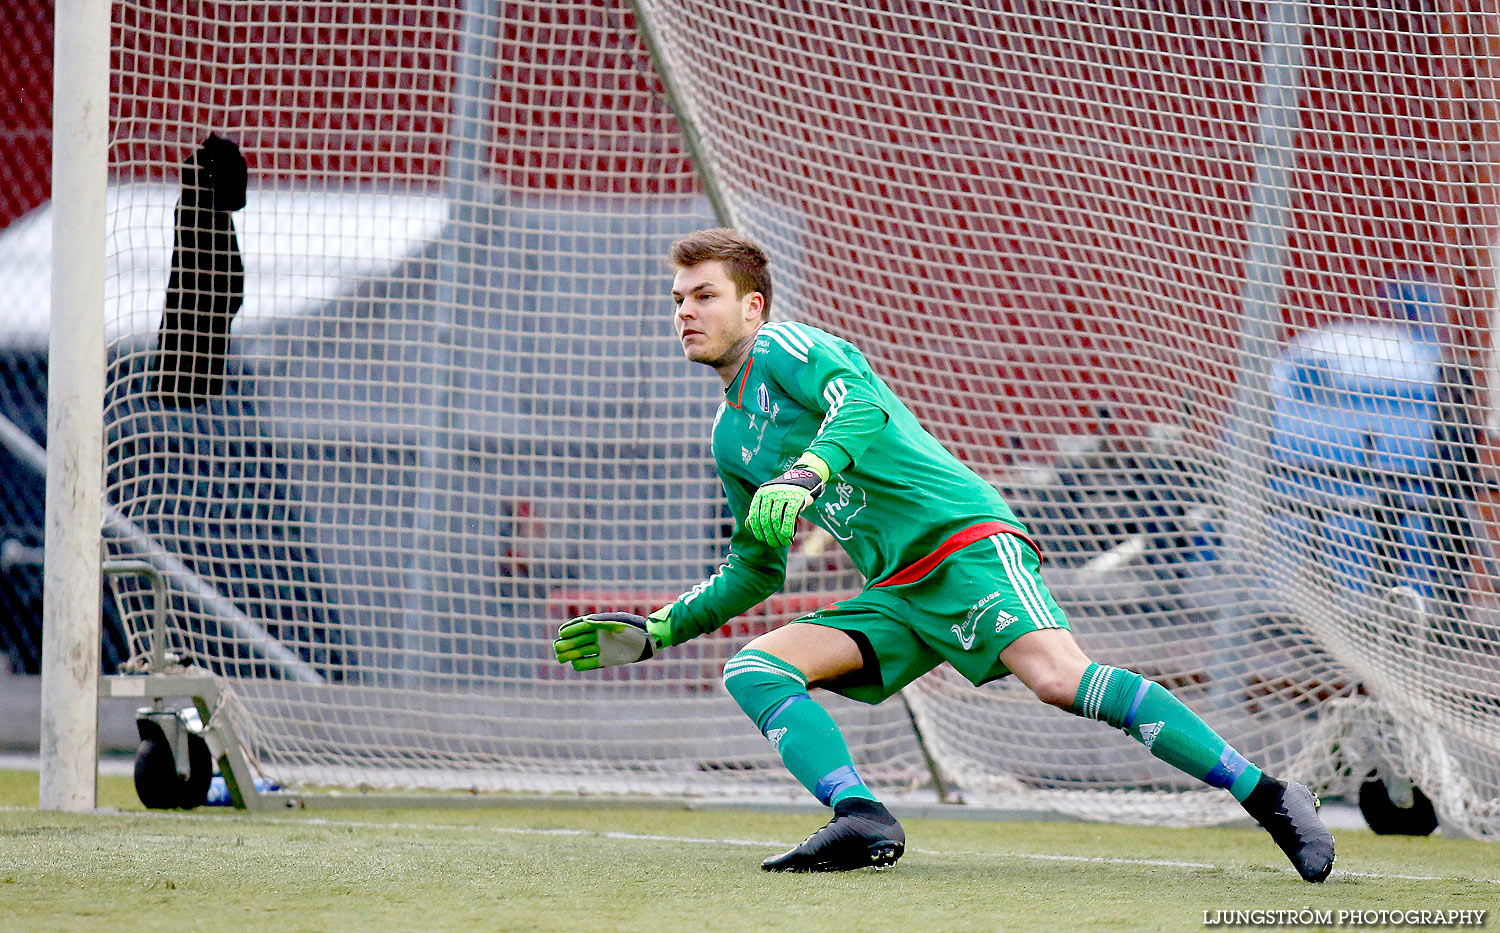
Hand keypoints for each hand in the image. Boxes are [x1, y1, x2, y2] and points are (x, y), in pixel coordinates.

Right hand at [553, 609, 669, 670]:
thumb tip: (586, 620)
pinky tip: (574, 664)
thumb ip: (604, 622)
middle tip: (558, 648)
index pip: (579, 626)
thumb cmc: (634, 628)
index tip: (561, 633)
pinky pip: (589, 663)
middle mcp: (598, 636)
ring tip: (560, 658)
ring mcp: (601, 647)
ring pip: (580, 651)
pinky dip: (582, 664)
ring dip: (570, 654)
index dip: (570, 629)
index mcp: (599, 624)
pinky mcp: (606, 659)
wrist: (649, 641)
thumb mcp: (620, 623)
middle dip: (566, 643)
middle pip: (577, 640)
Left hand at [747, 466, 825, 546]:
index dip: (757, 529)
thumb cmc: (784, 493)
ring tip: (783, 542)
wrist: (804, 478)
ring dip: (779, 535)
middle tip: (774, 543)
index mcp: (761, 493)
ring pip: (776, 520)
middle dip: (769, 535)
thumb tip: (748, 525)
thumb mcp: (769, 498)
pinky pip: (789, 516)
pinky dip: (788, 528)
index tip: (762, 539)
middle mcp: (770, 493)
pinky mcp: (796, 498)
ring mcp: (783, 494)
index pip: (755, 515)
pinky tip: (788, 536)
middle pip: (765, 519)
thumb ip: (759, 510)